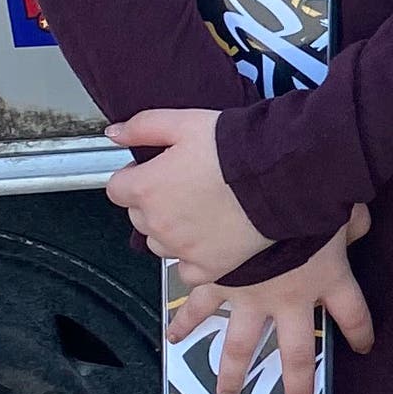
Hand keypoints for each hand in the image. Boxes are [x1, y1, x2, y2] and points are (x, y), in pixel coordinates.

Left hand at [106, 107, 270, 279]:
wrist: (279, 175)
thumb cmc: (234, 147)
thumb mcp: (185, 123)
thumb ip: (143, 127)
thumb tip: (113, 134)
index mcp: (145, 187)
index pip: (117, 188)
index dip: (137, 176)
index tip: (158, 171)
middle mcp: (157, 223)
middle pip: (138, 217)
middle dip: (154, 203)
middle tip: (187, 187)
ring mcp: (181, 249)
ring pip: (159, 244)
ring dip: (171, 231)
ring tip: (202, 211)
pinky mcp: (207, 267)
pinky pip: (186, 270)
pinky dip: (193, 258)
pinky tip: (211, 238)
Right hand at [169, 210, 375, 393]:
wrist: (262, 193)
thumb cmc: (310, 198)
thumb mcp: (343, 209)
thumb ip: (353, 221)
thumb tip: (359, 223)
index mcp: (327, 280)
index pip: (353, 314)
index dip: (360, 333)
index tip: (364, 347)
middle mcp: (289, 300)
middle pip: (297, 355)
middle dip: (296, 385)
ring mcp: (250, 296)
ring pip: (241, 345)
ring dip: (232, 372)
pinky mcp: (218, 283)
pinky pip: (198, 307)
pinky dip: (184, 321)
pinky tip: (173, 335)